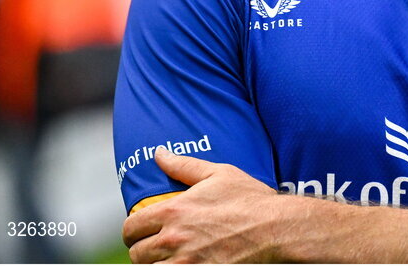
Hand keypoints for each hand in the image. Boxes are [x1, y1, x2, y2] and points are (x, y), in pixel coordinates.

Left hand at [122, 149, 283, 263]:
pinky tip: (180, 264)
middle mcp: (174, 238)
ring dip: (155, 264)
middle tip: (156, 246)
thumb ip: (184, 166)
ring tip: (167, 258)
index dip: (132, 230)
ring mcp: (185, 262)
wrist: (275, 229)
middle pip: (137, 253)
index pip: (132, 227)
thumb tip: (159, 153)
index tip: (140, 232)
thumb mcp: (219, 174)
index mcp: (174, 210)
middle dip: (144, 249)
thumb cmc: (250, 200)